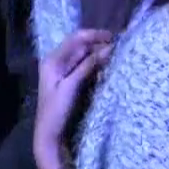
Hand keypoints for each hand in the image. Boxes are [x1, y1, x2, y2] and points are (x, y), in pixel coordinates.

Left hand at [34, 29, 113, 153]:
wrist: (49, 133)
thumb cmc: (56, 110)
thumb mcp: (71, 86)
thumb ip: (87, 66)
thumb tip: (107, 49)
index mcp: (53, 59)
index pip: (76, 38)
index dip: (94, 35)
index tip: (113, 37)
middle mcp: (57, 60)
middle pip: (81, 46)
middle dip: (99, 44)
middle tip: (119, 47)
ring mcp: (63, 70)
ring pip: (84, 55)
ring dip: (98, 54)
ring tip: (116, 54)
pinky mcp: (69, 79)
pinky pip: (84, 66)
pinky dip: (95, 64)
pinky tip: (106, 65)